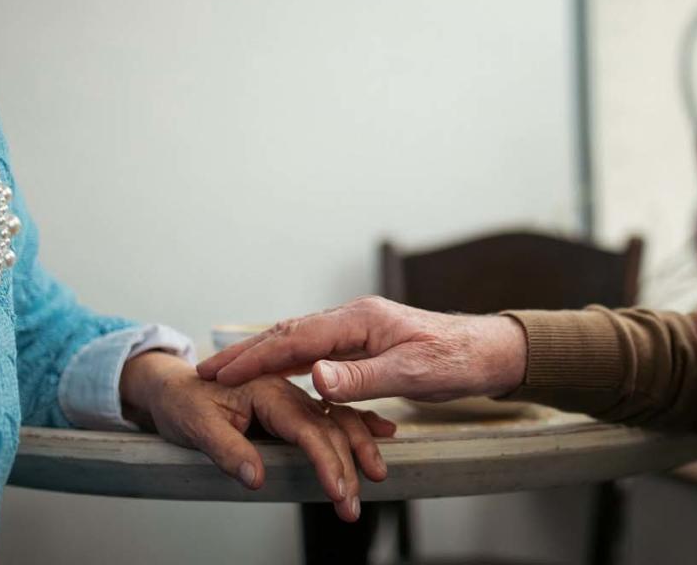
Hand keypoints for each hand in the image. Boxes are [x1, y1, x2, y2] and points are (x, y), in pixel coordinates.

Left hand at [119, 352, 396, 521]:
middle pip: (328, 428)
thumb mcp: (195, 427)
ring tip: (377, 475)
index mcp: (267, 390)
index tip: (338, 490)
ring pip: (337, 421)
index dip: (326, 461)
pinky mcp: (291, 408)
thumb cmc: (181, 402)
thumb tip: (256, 478)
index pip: (307, 429)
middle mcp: (286, 391)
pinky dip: (358, 424)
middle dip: (347, 467)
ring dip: (359, 448)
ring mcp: (291, 398)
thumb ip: (228, 450)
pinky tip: (382, 432)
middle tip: (352, 505)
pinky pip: (331, 416)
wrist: (171, 387)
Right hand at [195, 296, 528, 402]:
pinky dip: (287, 361)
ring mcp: (359, 330)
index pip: (295, 338)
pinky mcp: (366, 344)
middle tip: (207, 372)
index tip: (220, 373)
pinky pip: (316, 351)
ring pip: (299, 341)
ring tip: (228, 372)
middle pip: (288, 334)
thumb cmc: (456, 360)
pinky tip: (275, 373)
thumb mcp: (411, 373)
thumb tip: (315, 375)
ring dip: (262, 356)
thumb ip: (361, 377)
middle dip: (246, 353)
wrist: (489, 352)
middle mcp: (354, 319)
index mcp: (360, 320)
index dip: (254, 357)